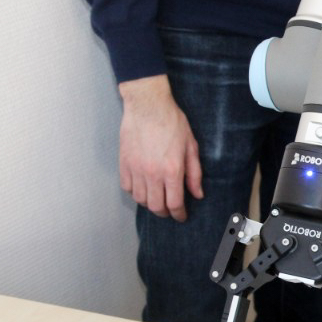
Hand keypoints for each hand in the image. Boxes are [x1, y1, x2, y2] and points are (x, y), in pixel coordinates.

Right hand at [118, 74, 202, 221]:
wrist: (148, 105)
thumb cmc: (172, 122)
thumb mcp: (191, 146)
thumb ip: (195, 173)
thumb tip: (197, 193)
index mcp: (172, 170)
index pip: (175, 203)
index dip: (179, 214)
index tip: (181, 216)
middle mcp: (152, 173)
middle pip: (156, 206)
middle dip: (165, 212)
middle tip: (170, 210)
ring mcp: (136, 169)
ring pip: (140, 199)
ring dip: (149, 203)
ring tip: (157, 199)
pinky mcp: (124, 163)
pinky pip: (127, 187)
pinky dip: (135, 192)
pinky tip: (142, 188)